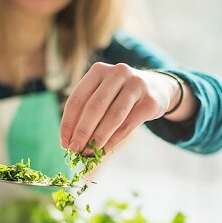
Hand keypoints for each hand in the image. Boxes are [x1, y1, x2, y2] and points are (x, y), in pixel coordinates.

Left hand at [60, 63, 178, 152]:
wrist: (157, 88)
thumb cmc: (120, 95)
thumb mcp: (103, 95)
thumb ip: (86, 111)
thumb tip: (70, 140)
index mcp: (99, 70)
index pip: (77, 98)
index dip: (68, 122)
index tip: (64, 142)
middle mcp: (118, 73)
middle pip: (94, 107)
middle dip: (82, 131)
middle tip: (75, 149)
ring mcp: (136, 85)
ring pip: (113, 116)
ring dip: (98, 138)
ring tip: (89, 152)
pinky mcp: (150, 101)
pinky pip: (128, 125)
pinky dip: (114, 140)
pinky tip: (105, 149)